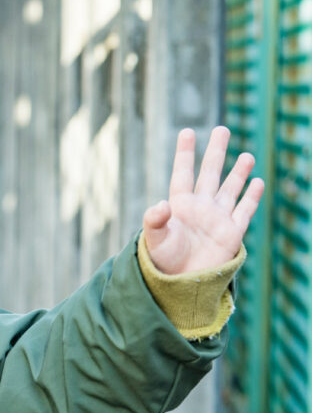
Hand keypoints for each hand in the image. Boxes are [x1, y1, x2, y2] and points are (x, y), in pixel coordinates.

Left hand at [143, 126, 264, 274]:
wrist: (180, 283)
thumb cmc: (162, 260)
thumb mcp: (155, 239)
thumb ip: (155, 220)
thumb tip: (160, 205)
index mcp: (179, 204)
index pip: (183, 172)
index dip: (185, 152)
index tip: (187, 131)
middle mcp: (200, 207)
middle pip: (210, 173)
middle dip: (216, 152)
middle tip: (222, 129)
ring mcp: (217, 218)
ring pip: (230, 189)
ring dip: (238, 172)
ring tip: (247, 155)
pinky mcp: (231, 233)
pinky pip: (244, 210)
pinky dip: (251, 196)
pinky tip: (257, 182)